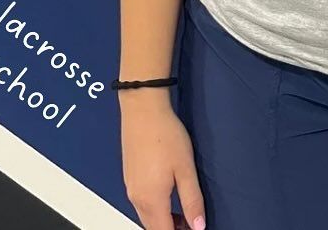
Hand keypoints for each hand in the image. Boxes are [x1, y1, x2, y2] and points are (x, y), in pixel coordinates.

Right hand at [119, 96, 206, 229]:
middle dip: (172, 229)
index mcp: (151, 200)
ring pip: (146, 216)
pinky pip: (140, 203)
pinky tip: (167, 194)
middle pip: (153, 227)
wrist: (142, 109)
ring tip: (183, 210)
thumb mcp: (186, 168)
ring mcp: (130, 188)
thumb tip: (198, 227)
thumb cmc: (165, 135)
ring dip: (163, 220)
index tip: (194, 229)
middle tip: (191, 223)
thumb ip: (192, 200)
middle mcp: (136, 198)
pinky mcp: (129, 177)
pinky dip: (154, 208)